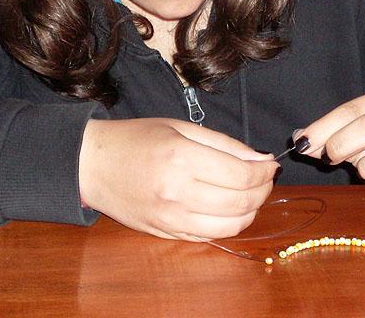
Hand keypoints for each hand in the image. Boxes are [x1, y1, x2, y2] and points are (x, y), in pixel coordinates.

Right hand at [78, 118, 278, 240]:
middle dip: (263, 190)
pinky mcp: (166, 233)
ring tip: (251, 194)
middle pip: (241, 202)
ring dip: (251, 211)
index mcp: (181, 158)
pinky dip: (229, 224)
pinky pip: (210, 236)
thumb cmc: (135, 139)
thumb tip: (261, 159)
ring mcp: (171, 217)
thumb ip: (224, 144)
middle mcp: (177, 191)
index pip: (241, 175)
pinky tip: (229, 208)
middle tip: (266, 178)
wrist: (93, 165)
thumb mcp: (180, 127)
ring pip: (230, 226)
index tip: (271, 164)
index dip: (264, 172)